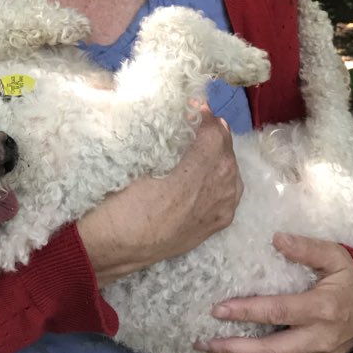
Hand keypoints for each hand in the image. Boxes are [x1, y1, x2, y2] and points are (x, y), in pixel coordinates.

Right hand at [79, 105, 242, 284]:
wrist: (119, 247)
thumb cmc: (122, 202)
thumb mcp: (140, 162)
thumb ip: (167, 142)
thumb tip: (181, 121)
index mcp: (197, 170)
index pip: (213, 132)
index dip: (204, 115)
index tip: (193, 105)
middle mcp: (216, 189)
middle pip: (226, 150)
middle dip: (215, 132)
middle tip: (198, 121)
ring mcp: (220, 209)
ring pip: (233, 171)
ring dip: (222, 154)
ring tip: (206, 144)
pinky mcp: (217, 224)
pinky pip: (231, 192)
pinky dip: (225, 176)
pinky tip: (212, 172)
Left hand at [194, 232, 352, 352]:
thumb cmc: (351, 280)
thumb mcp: (335, 256)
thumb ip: (307, 248)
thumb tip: (277, 239)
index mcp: (322, 308)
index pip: (277, 312)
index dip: (246, 311)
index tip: (217, 309)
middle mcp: (318, 338)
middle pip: (271, 351)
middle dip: (234, 349)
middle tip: (202, 341)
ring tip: (208, 350)